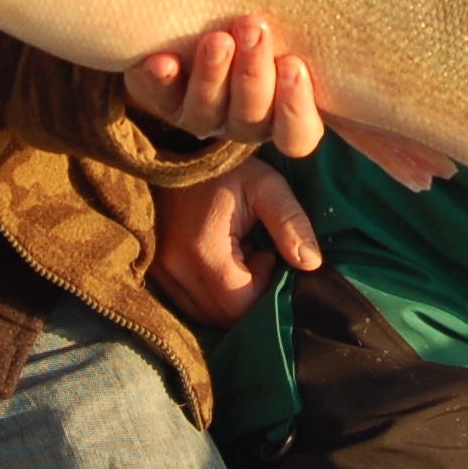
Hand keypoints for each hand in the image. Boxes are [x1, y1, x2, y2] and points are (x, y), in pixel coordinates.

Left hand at [124, 16, 325, 155]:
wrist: (196, 18)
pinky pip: (160, 100)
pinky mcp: (162, 101)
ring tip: (217, 39)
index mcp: (281, 114)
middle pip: (251, 116)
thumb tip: (374, 0)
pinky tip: (162, 61)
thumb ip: (310, 31)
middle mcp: (241, 121)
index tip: (295, 65)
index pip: (297, 135)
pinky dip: (160, 81)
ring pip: (207, 111)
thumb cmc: (257, 24)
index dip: (296, 109)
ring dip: (213, 74)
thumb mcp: (291, 29)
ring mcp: (201, 114)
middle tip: (255, 28)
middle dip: (253, 73)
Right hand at [149, 164, 320, 324]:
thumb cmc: (228, 169)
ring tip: (237, 257)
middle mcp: (175, 268)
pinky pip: (187, 304)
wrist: (178, 152)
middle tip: (254, 255)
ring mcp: (161, 272)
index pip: (239, 304)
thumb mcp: (267, 186)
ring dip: (228, 296)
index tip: (266, 252)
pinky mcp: (155, 272)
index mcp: (204, 249)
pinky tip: (219, 263)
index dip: (261, 286)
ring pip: (203, 314)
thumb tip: (312, 264)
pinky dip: (209, 294)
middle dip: (247, 294)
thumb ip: (291, 222)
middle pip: (221, 315)